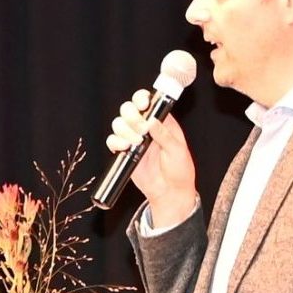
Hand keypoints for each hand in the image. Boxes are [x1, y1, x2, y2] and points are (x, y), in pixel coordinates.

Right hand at [113, 100, 198, 227]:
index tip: (143, 106)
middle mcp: (145, 127)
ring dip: (124, 130)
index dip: (141, 99)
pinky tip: (125, 148)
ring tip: (136, 142)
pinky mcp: (125, 153)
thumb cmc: (179, 171)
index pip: (148, 102)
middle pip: (128, 109)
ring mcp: (134, 139)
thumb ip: (165, 136)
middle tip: (141, 129)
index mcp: (161, 122)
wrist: (170, 193)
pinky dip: (115, 142)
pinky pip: (113, 141)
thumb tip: (152, 121)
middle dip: (131, 116)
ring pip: (119, 124)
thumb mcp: (177, 151)